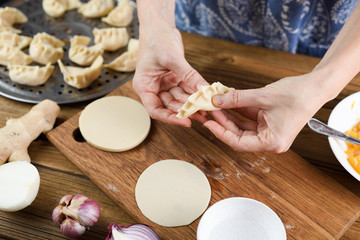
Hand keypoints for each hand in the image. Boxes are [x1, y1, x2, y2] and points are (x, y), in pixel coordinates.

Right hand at [133, 21, 207, 126]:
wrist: (159, 25)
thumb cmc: (157, 38)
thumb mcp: (172, 58)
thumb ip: (188, 75)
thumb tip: (204, 90)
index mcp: (144, 86)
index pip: (155, 109)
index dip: (170, 118)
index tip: (186, 121)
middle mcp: (153, 88)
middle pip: (169, 106)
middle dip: (186, 110)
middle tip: (203, 114)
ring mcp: (164, 84)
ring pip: (179, 99)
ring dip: (193, 104)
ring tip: (208, 108)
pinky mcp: (174, 79)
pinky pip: (185, 90)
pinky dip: (195, 93)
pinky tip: (205, 97)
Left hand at [204, 74, 328, 151]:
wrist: (316, 87)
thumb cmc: (297, 94)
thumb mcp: (262, 96)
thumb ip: (237, 99)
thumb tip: (217, 100)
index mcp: (272, 143)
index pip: (239, 143)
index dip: (221, 133)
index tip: (208, 124)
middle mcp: (270, 141)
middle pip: (239, 136)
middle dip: (223, 123)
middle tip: (209, 111)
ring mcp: (269, 133)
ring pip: (242, 127)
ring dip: (229, 117)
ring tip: (216, 105)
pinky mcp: (269, 124)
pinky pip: (249, 120)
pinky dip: (239, 112)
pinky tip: (227, 103)